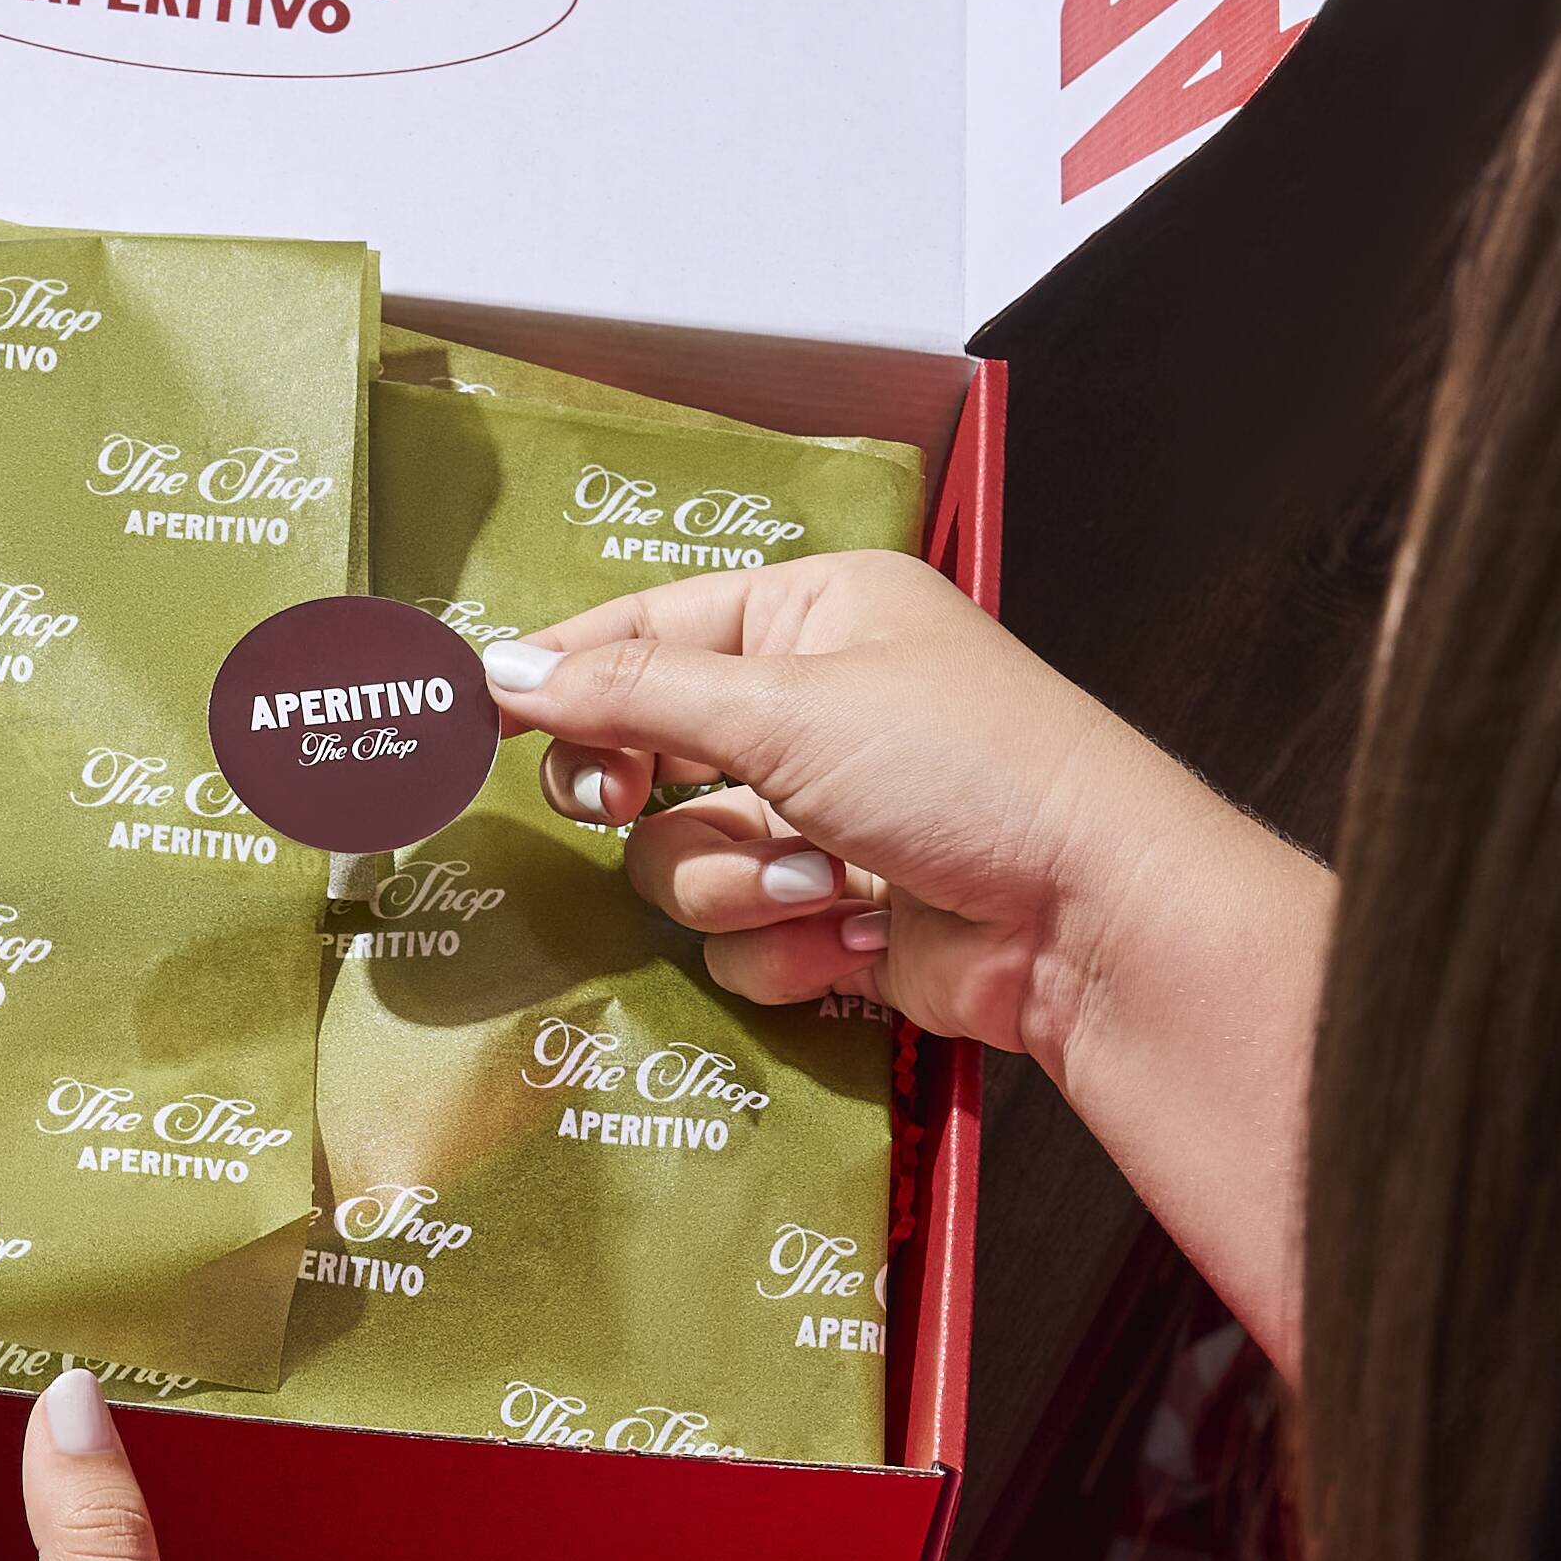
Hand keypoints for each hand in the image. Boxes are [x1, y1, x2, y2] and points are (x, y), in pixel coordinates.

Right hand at [480, 557, 1194, 1057]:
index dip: (561, 672)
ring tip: (821, 879)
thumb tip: (506, 670)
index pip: (648, 627)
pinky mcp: (827, 912)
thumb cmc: (966, 772)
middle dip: (646, 796)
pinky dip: (783, 942)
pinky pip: (734, 936)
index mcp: (814, 618)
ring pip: (680, 860)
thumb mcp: (786, 708)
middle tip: (625, 804)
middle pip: (646, 751)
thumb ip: (633, 693)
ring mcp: (818, 816)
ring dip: (737, 882)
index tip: (476, 712)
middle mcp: (811, 709)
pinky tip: (854, 927)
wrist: (1085, 919)